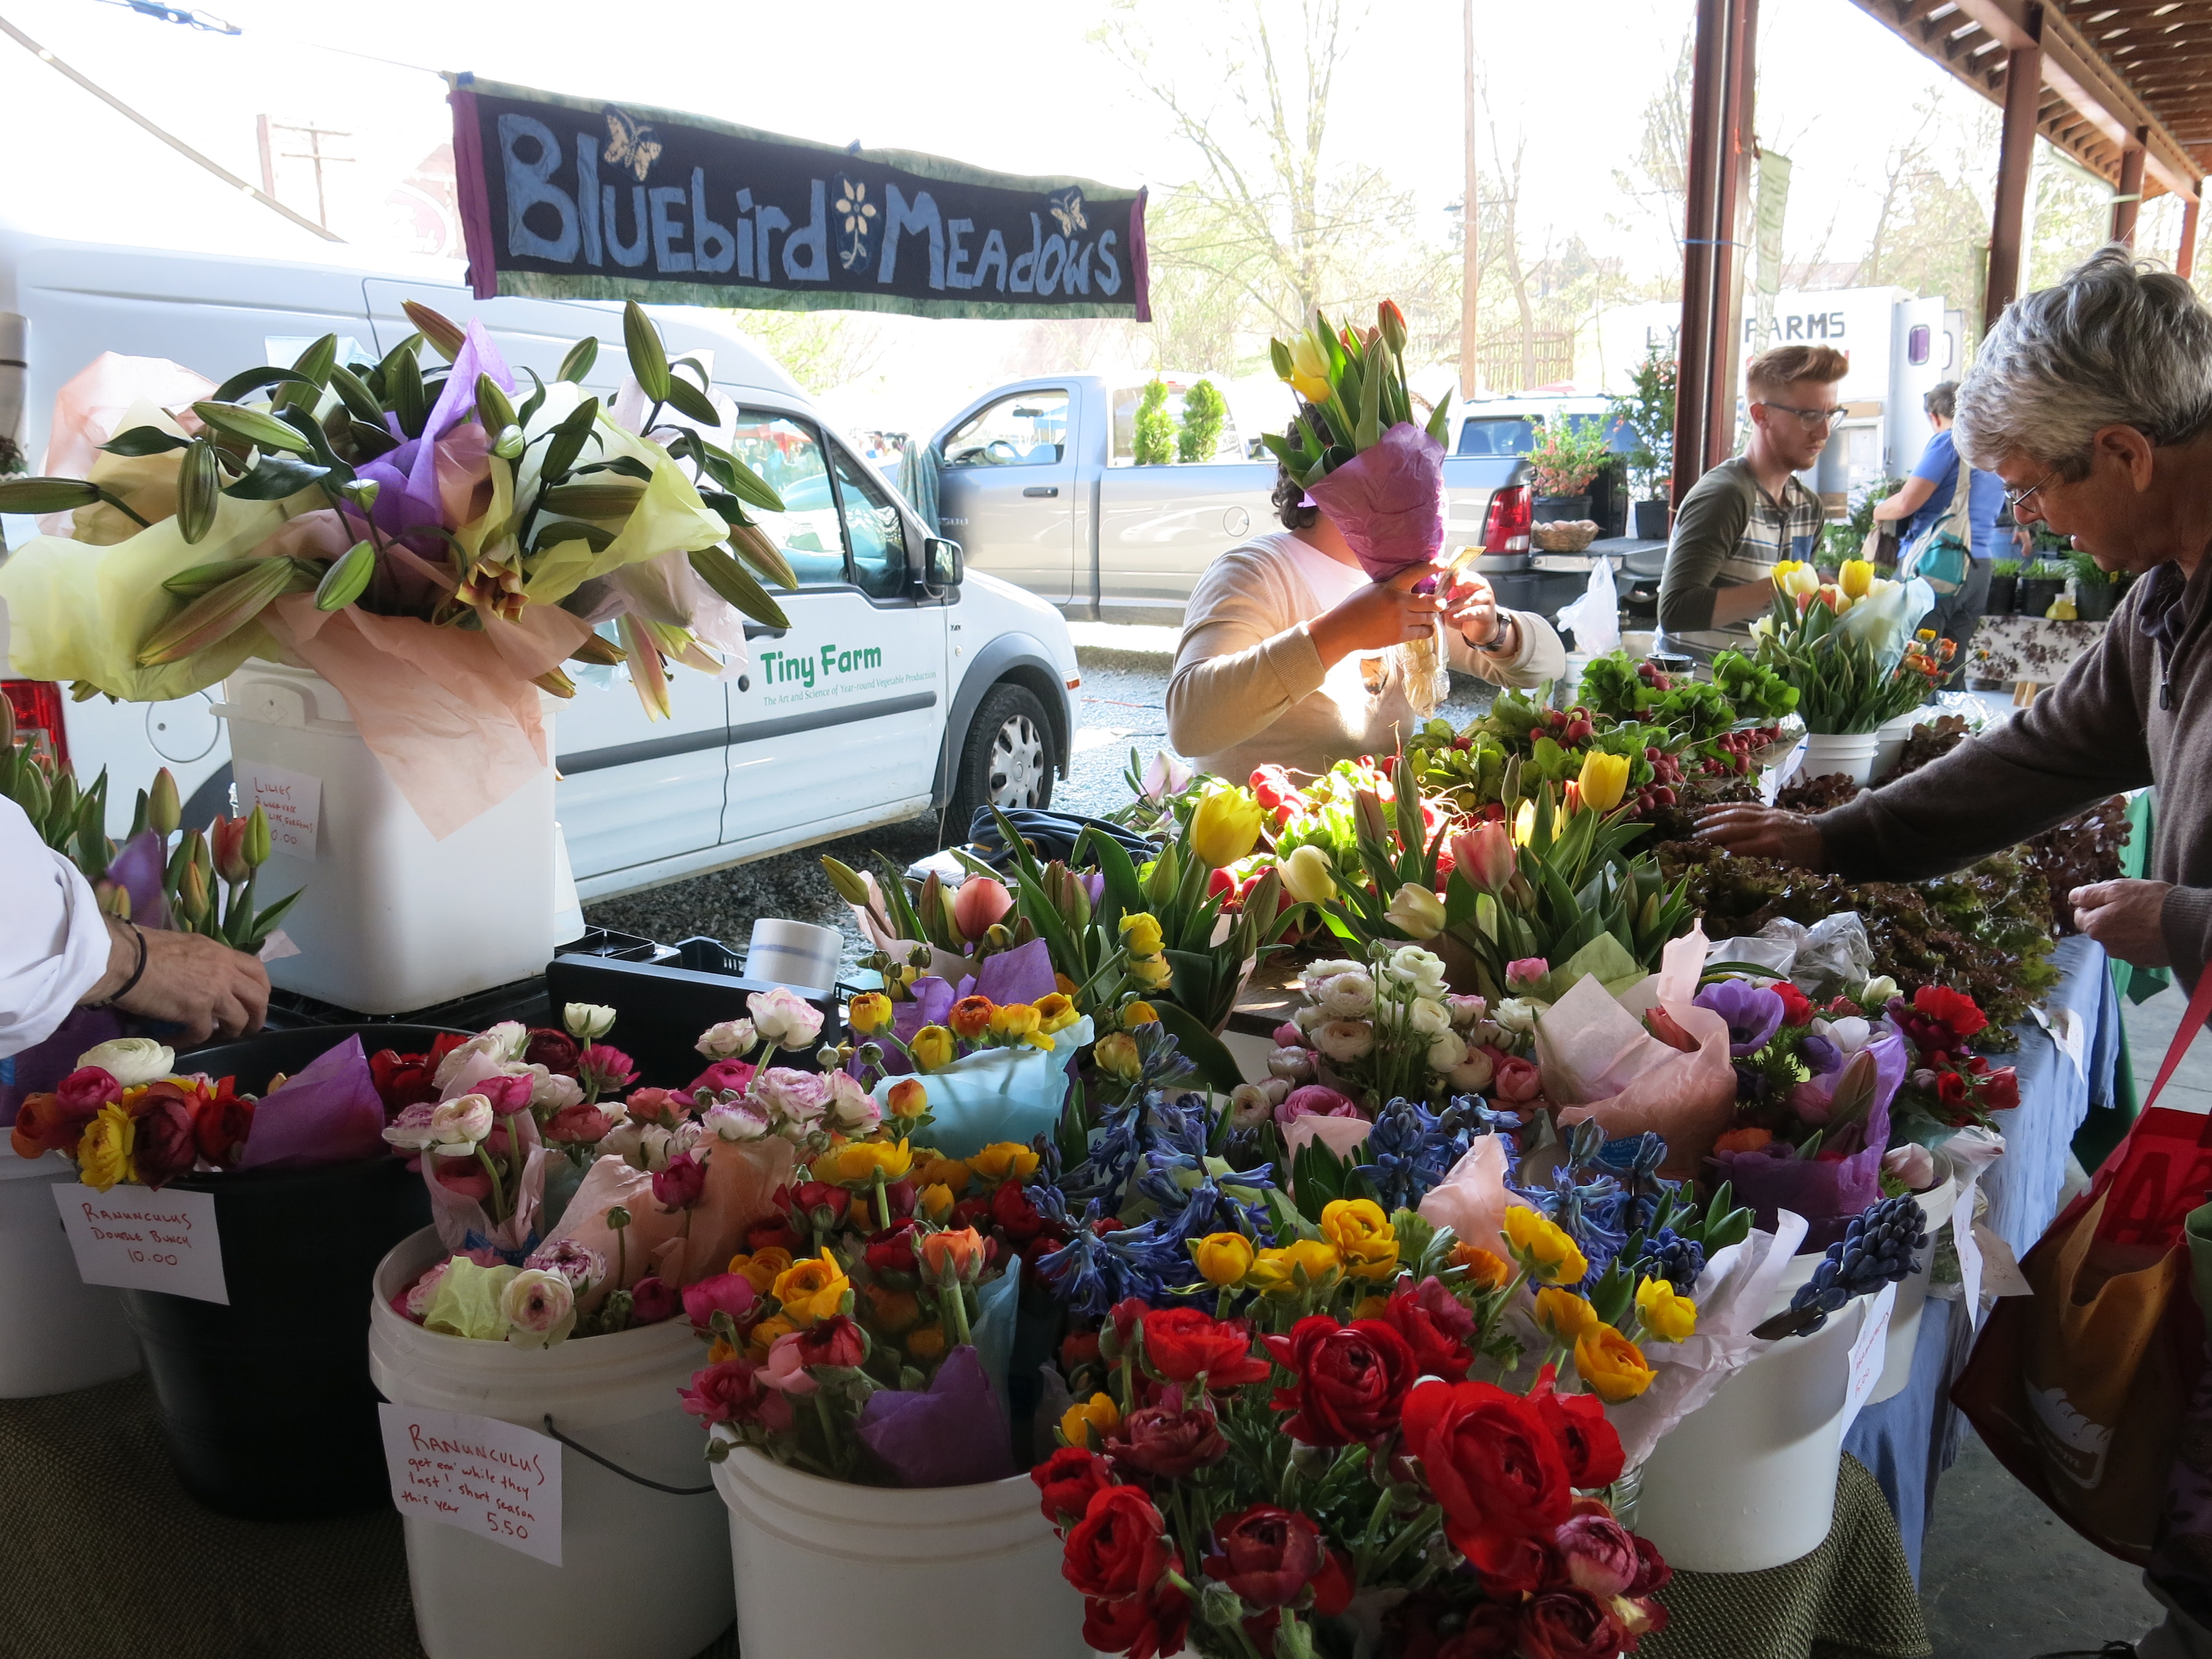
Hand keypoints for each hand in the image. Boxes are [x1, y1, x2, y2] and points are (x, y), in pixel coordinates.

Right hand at [86, 919, 270, 1045]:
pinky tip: (181, 1040)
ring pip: (240, 1019)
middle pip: (258, 997)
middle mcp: (224, 971)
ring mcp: (213, 992)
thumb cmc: (144, 948)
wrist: (122, 958)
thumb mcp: (185, 946)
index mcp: (221, 953)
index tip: (255, 1001)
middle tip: (248, 1027)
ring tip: (222, 1036)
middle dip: (257, 1015)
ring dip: (233, 1031)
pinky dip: (193, 1040)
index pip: (257, 970)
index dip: (261, 988)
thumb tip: (204, 973)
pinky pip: (203, 1033)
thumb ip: (203, 960)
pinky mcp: (196, 1012)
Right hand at [1306, 566, 1442, 665]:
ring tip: (1428, 616)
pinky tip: (1423, 628)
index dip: (1432, 566)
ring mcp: (1400, 620)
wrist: (1344, 629)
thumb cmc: (1355, 606)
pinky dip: (1426, 630)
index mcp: (1391, 587)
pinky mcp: (1400, 636)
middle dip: (1439, 602)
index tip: (1444, 563)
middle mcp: (1398, 602)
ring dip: (1431, 617)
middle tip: (1441, 602)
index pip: (1415, 572)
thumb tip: (1409, 583)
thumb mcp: (1373, 589)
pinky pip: (1423, 633)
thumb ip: (1391, 586)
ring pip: (1429, 618)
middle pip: (1431, 601)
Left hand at [1442, 568, 1509, 651]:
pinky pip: (1476, 612)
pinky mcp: (1488, 614)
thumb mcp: (1453, 600)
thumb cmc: (1464, 611)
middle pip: (1473, 580)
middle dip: (1462, 581)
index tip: (1446, 573)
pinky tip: (1453, 617)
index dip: (1456, 572)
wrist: (1479, 629)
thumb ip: (1445, 594)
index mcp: (1473, 580)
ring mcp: (1487, 600)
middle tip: (1451, 583)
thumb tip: (1430, 591)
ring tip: (1445, 608)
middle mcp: (1482, 587)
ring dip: (1457, 603)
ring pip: (1472, 598)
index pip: (1465, 572)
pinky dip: (1464, 615)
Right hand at [1693, 803, 1830, 868]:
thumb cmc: (1808, 861)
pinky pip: (1743, 806)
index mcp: (1771, 844)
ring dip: (1713, 818)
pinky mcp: (1768, 810)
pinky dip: (1726, 806)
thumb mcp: (1788, 870)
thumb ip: (1763, 868)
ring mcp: (1767, 815)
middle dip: (1710, 833)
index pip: (1737, 847)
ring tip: (1697, 823)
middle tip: (1692, 839)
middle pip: (1731, 828)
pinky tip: (1711, 808)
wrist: (1828, 839)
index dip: (1718, 851)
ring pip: (1734, 814)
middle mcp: (1766, 827)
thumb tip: (1735, 869)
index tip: (1700, 856)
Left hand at [2070, 879, 2173, 967]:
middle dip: (2108, 915)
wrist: (2185, 924)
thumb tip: (2073, 897)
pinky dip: (2139, 939)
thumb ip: (2091, 893)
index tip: (2110, 897)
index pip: (2081, 915)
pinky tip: (2152, 929)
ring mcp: (2126, 956)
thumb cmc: (2150, 902)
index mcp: (2095, 928)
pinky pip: (2134, 947)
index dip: (2093, 903)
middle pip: (2099, 927)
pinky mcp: (2144, 961)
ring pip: (2117, 938)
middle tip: (2130, 904)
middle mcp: (2107, 946)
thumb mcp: (2117, 888)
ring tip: (2144, 916)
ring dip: (2124, 928)